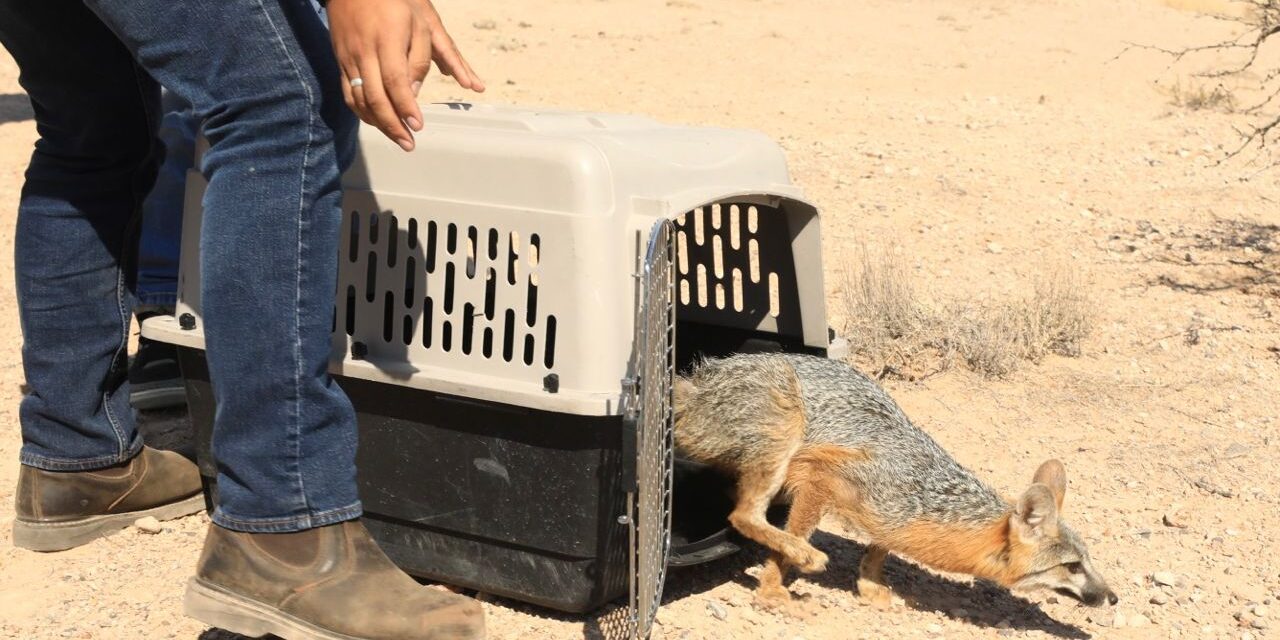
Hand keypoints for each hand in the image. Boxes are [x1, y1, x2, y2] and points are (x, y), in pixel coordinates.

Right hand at [327, 0, 484, 150]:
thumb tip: (413, 93)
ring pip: (360, 100)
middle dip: (393, 126)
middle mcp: (363, 53)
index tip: (418, 126)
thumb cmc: (394, 3)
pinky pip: (349, 94)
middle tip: (409, 144)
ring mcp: (348, 59)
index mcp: (386, 41)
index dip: (406, 107)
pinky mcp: (340, 62)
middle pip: (376, 98)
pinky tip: (376, 123)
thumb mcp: (417, 23)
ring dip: (378, 124)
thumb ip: (419, 58)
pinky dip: (362, 113)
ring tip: (397, 139)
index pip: (395, 82)